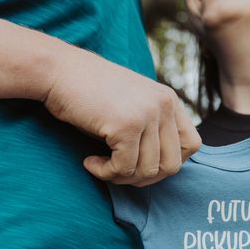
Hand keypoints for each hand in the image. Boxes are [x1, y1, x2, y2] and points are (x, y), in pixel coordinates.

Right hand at [43, 45, 199, 184]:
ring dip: (121, 177)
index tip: (141, 162)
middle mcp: (164, 105)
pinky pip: (124, 168)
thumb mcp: (131, 106)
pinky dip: (105, 172)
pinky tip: (89, 162)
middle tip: (117, 171)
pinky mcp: (126, 126)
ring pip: (147, 171)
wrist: (57, 71)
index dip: (168, 162)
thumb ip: (151, 130)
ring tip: (101, 166)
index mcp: (169, 100)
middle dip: (144, 178)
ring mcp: (147, 114)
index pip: (192, 145)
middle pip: (172, 165)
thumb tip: (161, 172)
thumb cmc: (88, 93)